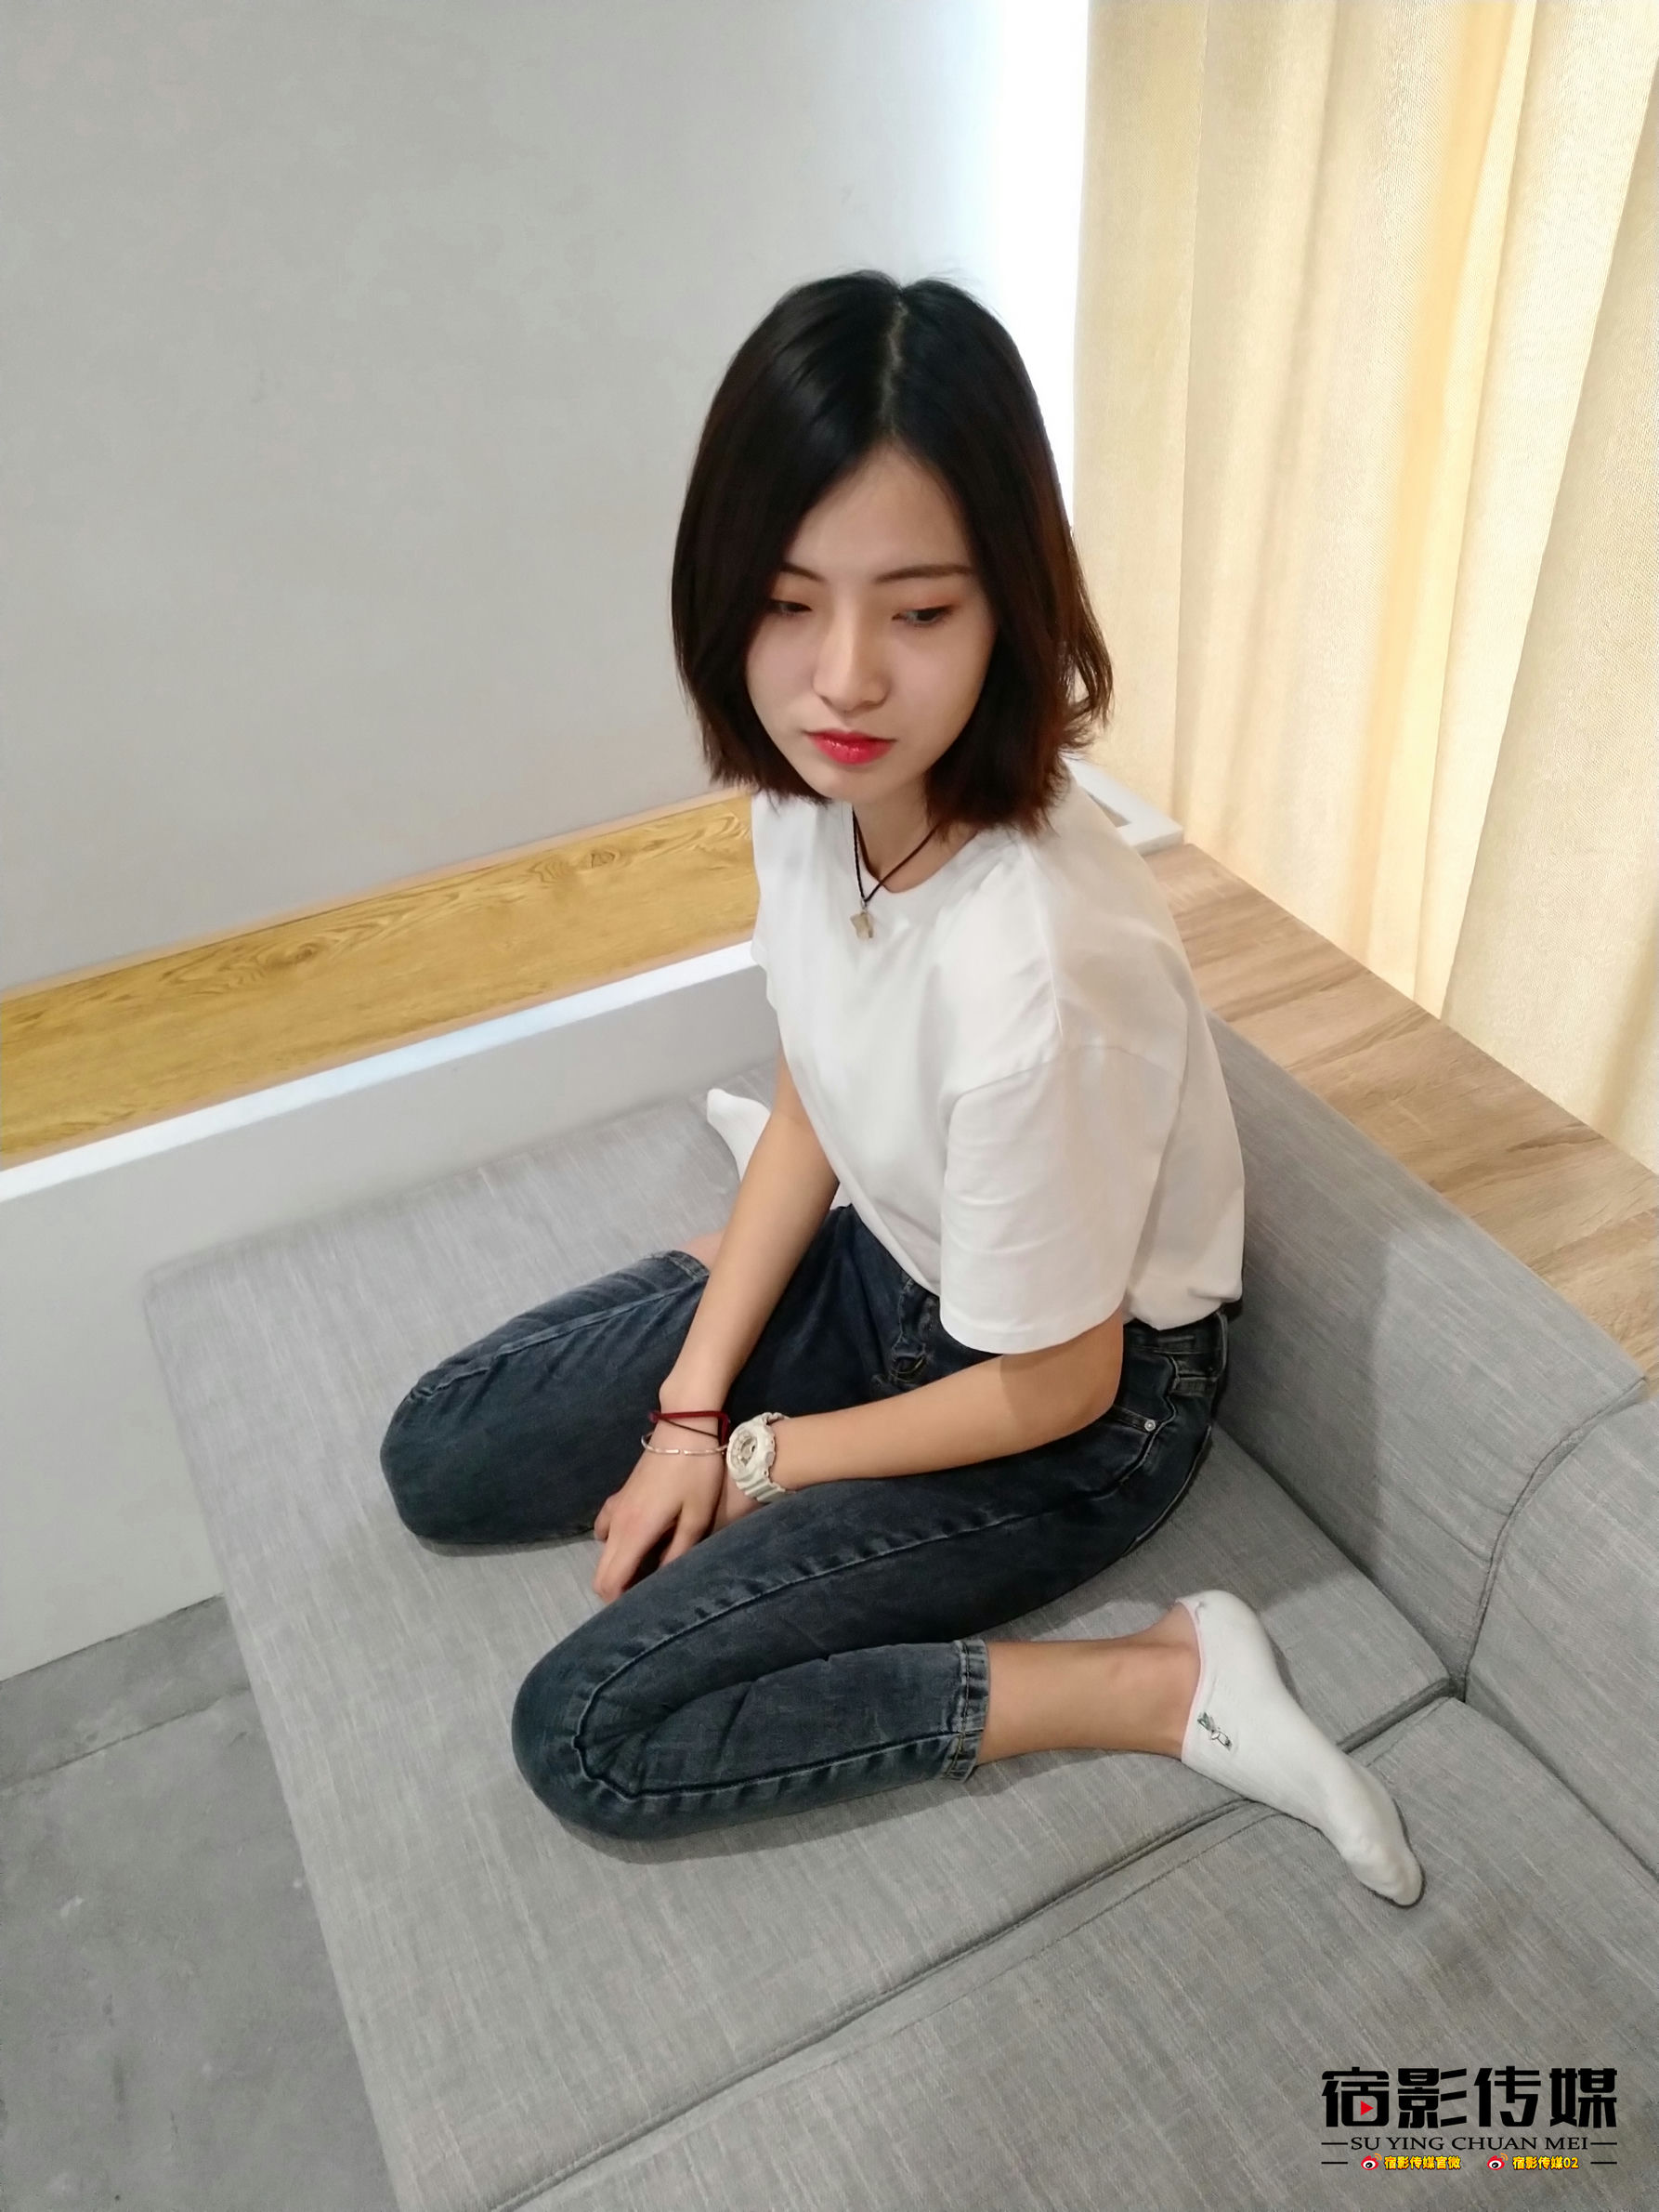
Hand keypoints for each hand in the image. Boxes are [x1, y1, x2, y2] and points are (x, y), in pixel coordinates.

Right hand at [591, 1416, 753, 1599]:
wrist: (685, 1426)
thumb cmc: (697, 1472)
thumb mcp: (697, 1518)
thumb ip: (678, 1554)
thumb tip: (662, 1582)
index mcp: (634, 1531)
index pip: (609, 1582)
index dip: (619, 1604)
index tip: (641, 1610)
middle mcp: (618, 1523)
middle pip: (600, 1573)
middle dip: (617, 1590)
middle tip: (648, 1595)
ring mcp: (616, 1506)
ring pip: (603, 1552)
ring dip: (618, 1566)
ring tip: (647, 1570)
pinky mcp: (621, 1494)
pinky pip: (607, 1529)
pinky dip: (616, 1542)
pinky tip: (641, 1539)